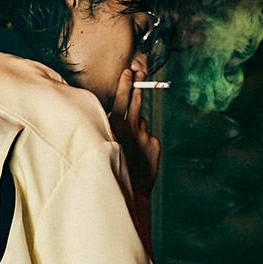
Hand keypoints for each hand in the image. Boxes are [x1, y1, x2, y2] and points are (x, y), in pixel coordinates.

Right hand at [108, 68, 160, 196]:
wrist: (128, 191)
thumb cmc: (113, 170)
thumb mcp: (108, 147)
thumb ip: (119, 130)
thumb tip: (135, 118)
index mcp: (115, 127)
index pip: (121, 100)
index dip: (125, 84)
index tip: (128, 72)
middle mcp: (131, 128)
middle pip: (136, 102)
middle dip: (137, 87)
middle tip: (140, 74)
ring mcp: (145, 135)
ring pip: (142, 122)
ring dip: (138, 126)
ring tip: (132, 138)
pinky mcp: (155, 143)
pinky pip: (149, 138)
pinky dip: (145, 144)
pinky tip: (140, 157)